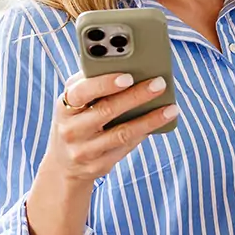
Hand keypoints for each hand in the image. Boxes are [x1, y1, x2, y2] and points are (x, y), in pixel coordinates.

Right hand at [48, 70, 178, 183]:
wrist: (65, 163)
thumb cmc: (78, 119)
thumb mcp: (75, 101)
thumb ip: (93, 83)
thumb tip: (130, 68)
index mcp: (64, 106)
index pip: (83, 92)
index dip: (105, 83)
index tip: (128, 76)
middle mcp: (71, 130)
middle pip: (107, 111)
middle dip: (136, 96)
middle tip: (159, 84)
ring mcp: (84, 150)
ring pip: (122, 133)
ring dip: (150, 120)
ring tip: (171, 108)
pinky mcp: (98, 166)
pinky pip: (126, 147)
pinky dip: (144, 133)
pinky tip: (160, 123)